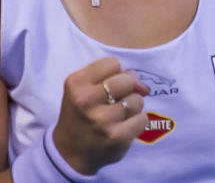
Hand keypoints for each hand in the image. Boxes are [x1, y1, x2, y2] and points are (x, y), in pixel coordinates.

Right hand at [52, 57, 149, 174]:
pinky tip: (123, 128)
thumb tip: (144, 86)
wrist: (69, 152)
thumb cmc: (81, 114)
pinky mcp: (116, 137)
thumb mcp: (84, 89)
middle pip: (127, 80)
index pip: (113, 63)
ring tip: (117, 116)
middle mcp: (86, 100)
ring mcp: (101, 120)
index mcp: (76, 83)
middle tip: (115, 100)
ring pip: (137, 100)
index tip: (105, 86)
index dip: (114, 74)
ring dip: (132, 107)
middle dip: (127, 88)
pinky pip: (142, 119)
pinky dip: (136, 122)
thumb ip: (113, 77)